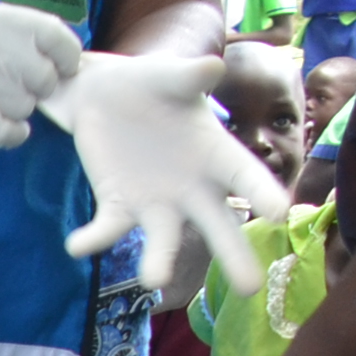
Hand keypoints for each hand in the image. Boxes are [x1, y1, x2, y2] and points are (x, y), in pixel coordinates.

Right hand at [0, 0, 80, 146]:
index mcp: (0, 20)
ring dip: (15, 109)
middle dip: (34, 86)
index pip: (59, 41)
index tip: (59, 67)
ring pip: (27, 107)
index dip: (65, 58)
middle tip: (9, 86)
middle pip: (46, 80)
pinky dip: (9, 133)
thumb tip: (50, 50)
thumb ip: (10, 29)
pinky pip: (12, 133)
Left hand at [42, 51, 283, 294]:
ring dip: (157, 259)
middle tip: (251, 288)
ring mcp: (154, 203)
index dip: (262, 193)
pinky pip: (107, 228)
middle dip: (233, 255)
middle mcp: (192, 188)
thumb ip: (191, 77)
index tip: (279, 213)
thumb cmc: (152, 84)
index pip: (245, 177)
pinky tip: (76, 244)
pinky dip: (94, 237)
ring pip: (162, 238)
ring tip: (153, 279)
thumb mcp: (172, 77)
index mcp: (217, 154)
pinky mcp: (116, 206)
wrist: (103, 92)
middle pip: (217, 225)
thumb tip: (211, 66)